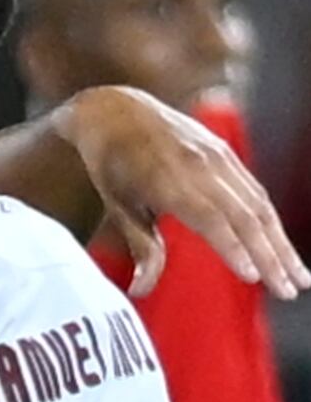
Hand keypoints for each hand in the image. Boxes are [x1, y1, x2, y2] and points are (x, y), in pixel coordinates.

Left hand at [58, 85, 306, 299]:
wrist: (116, 111)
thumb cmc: (110, 166)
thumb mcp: (117, 206)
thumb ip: (140, 246)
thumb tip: (140, 290)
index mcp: (169, 181)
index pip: (211, 220)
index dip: (234, 248)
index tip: (254, 277)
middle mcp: (201, 167)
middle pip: (246, 216)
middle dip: (272, 256)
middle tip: (289, 291)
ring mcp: (218, 157)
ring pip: (259, 205)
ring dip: (282, 243)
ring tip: (299, 277)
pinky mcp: (226, 154)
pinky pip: (255, 191)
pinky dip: (272, 221)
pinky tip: (282, 247)